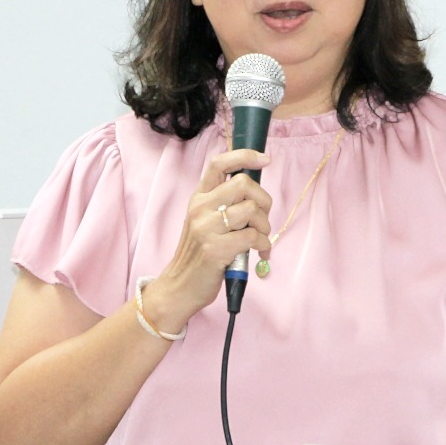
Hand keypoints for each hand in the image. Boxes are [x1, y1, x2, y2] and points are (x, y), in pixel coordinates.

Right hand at [141, 149, 273, 328]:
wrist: (180, 287)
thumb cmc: (199, 254)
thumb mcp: (204, 222)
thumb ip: (224, 204)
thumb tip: (256, 194)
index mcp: (198, 198)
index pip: (219, 164)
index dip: (245, 156)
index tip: (265, 160)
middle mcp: (200, 208)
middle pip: (243, 184)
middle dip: (264, 200)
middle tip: (263, 219)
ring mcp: (206, 228)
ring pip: (252, 210)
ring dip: (265, 227)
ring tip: (260, 240)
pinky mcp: (216, 249)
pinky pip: (253, 237)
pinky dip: (263, 245)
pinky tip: (259, 253)